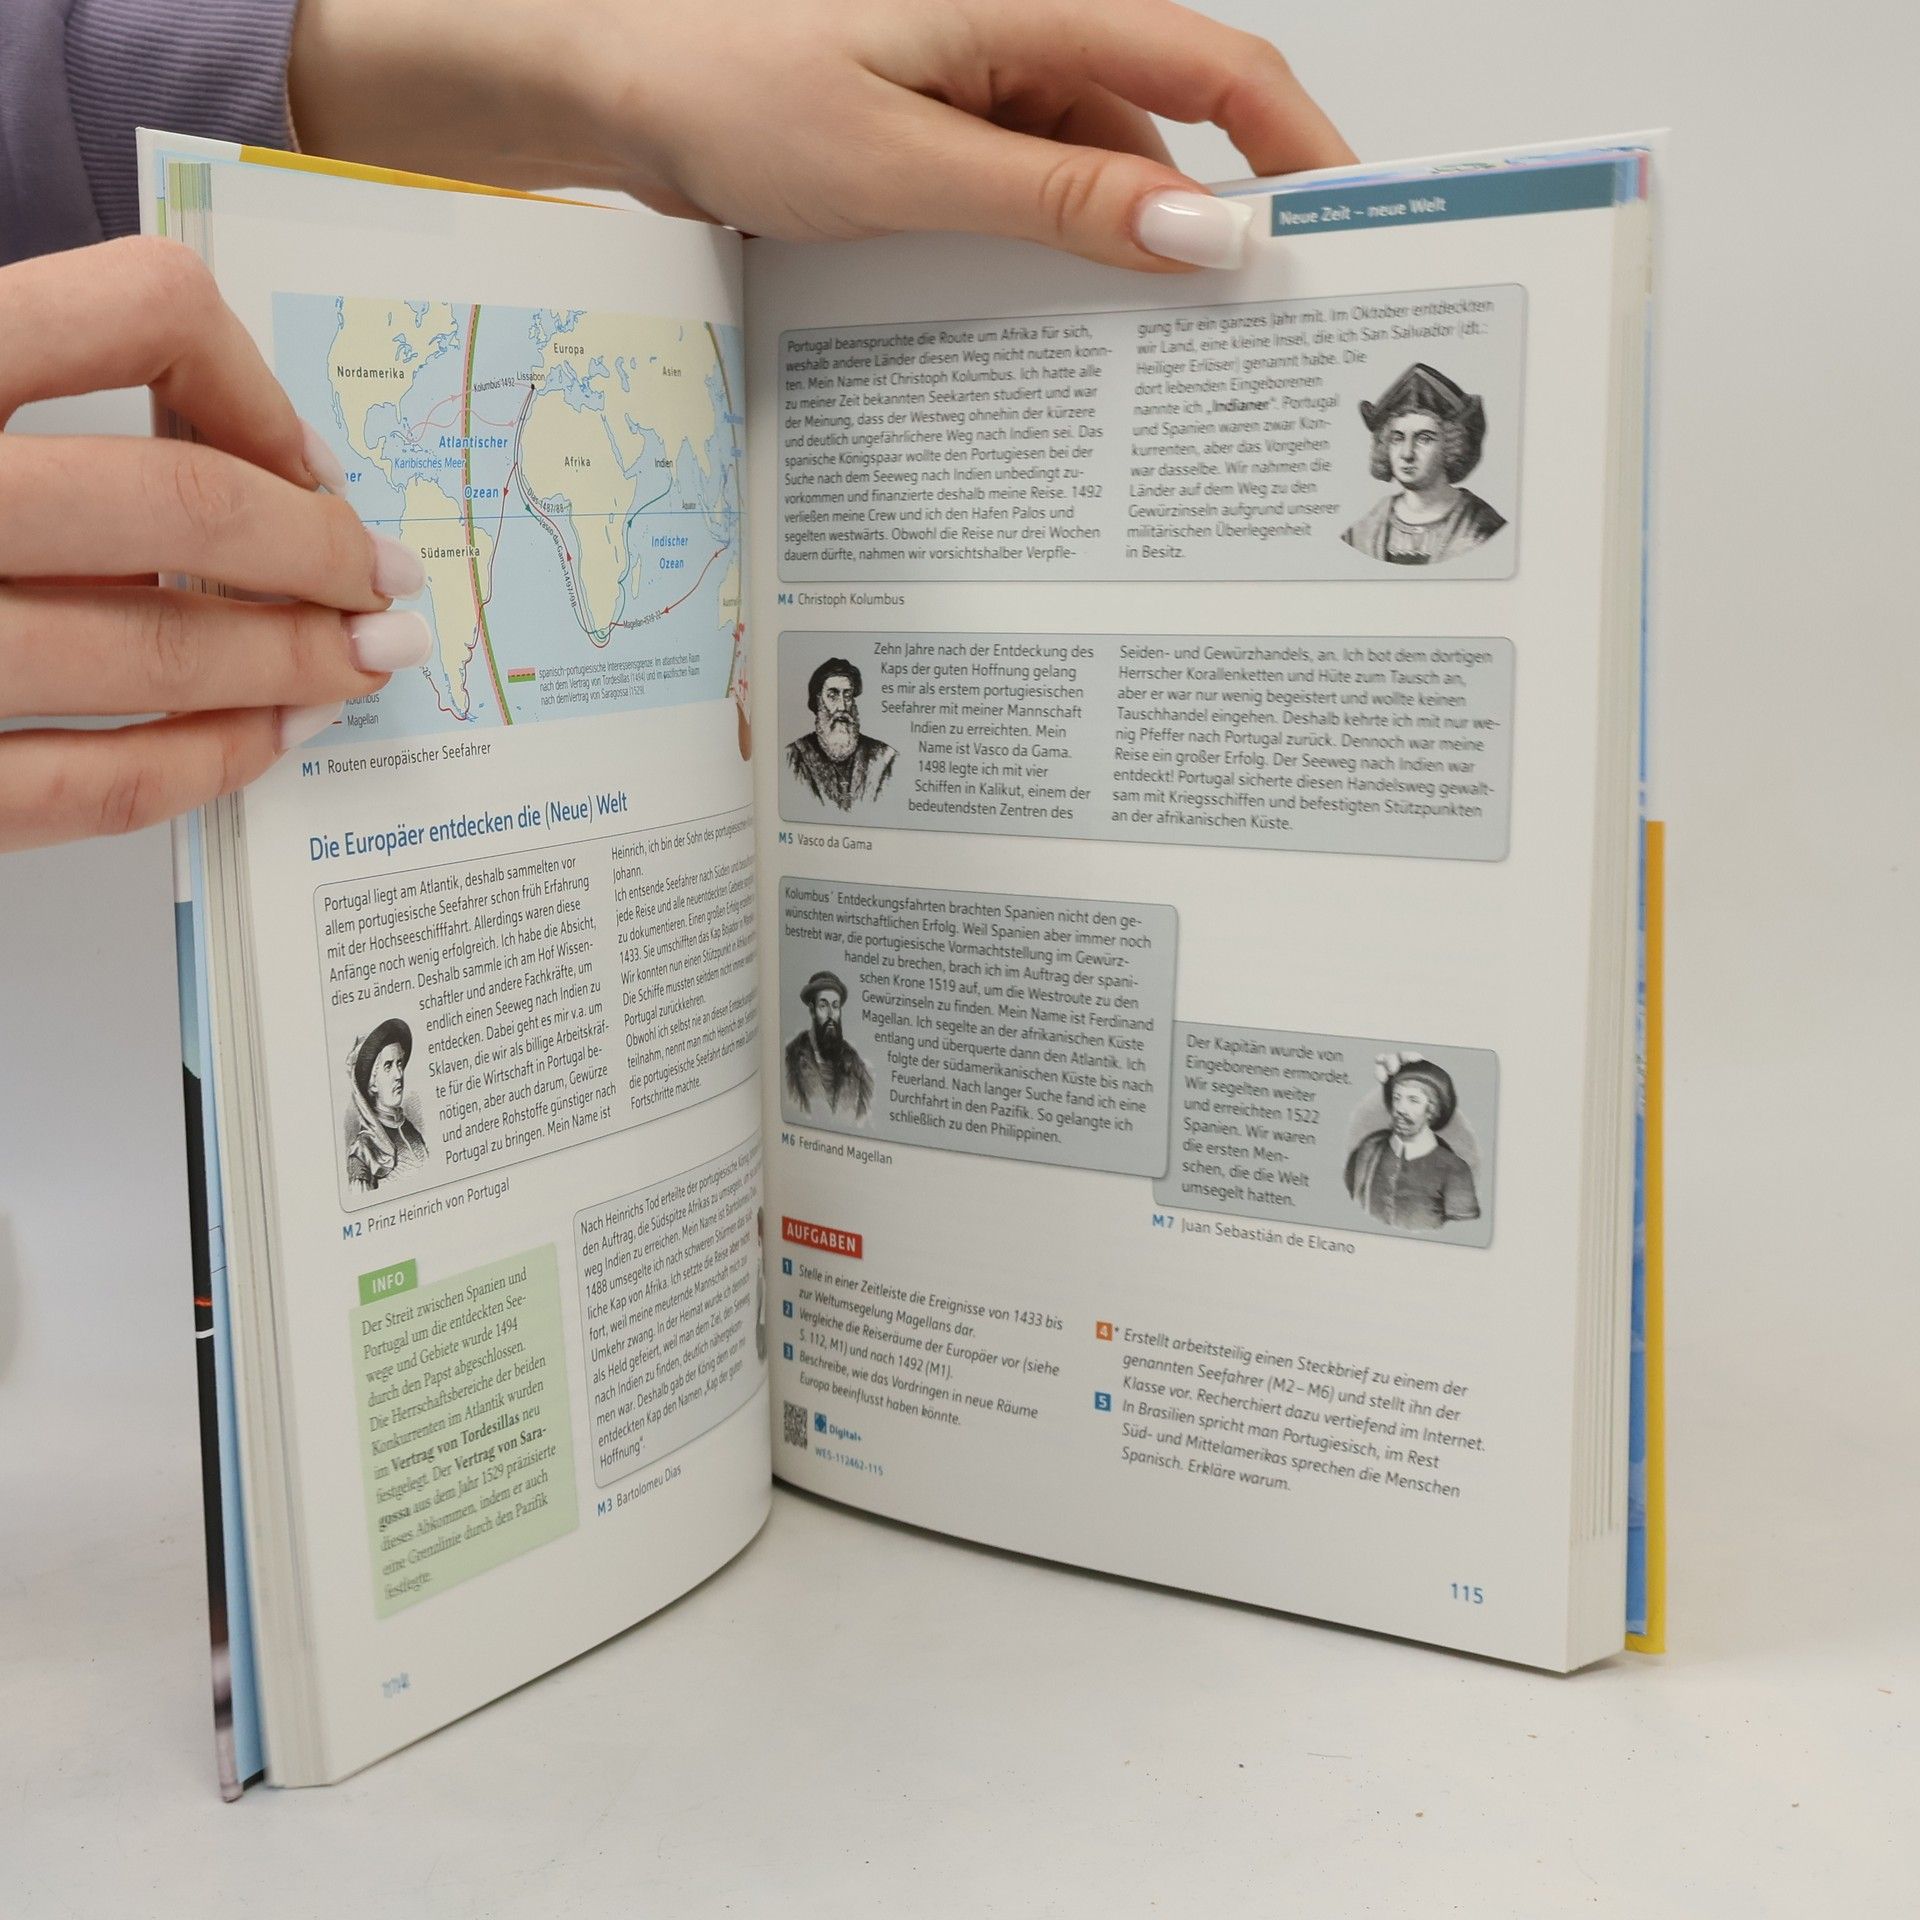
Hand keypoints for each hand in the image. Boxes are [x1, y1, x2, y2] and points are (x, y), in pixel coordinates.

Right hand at [0, 239, 430, 851]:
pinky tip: (263, 744)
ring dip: (294, 662)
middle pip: (186, 506)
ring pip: (163, 652)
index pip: (141, 310)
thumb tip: (240, 458)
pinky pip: (100, 785)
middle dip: (322, 554)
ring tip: (356, 664)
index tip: (310, 461)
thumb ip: (20, 390)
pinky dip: (209, 764)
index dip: (259, 388)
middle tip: (384, 583)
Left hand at [288, 0, 1352, 269]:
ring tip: (1137, 364)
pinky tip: (1044, 324)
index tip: (1354, 233)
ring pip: (1099, 176)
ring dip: (1118, 261)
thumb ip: (1057, 199)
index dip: (1301, 149)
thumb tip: (1198, 231)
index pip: (1218, 65)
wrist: (602, 84)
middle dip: (1211, 231)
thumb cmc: (723, 85)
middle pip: (1167, 131)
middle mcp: (1025, 37)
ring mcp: (986, 87)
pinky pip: (1033, 195)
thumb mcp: (904, 161)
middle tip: (1248, 342)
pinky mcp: (948, 132)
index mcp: (1033, 6)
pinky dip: (1050, 258)